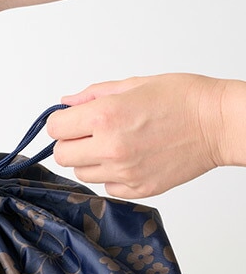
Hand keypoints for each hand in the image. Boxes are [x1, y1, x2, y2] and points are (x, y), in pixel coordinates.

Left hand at [46, 74, 226, 197]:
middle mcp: (111, 147)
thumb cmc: (183, 99)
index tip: (70, 121)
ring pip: (81, 174)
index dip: (60, 123)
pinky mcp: (139, 189)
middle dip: (70, 143)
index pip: (54, 129)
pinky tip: (129, 160)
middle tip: (89, 134)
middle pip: (62, 156)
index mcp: (105, 116)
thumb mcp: (133, 84)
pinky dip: (111, 176)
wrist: (219, 124)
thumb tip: (66, 103)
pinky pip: (107, 188)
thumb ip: (93, 95)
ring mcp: (125, 172)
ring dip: (89, 161)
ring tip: (113, 146)